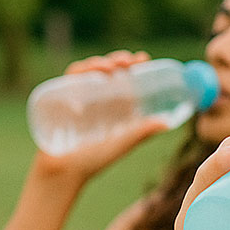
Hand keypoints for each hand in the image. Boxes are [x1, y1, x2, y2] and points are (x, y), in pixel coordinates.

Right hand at [34, 50, 165, 183]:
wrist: (63, 170)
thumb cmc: (95, 160)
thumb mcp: (122, 143)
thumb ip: (141, 133)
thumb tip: (167, 123)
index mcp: (117, 107)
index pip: (128, 81)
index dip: (136, 68)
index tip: (144, 59)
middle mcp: (101, 99)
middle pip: (111, 71)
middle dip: (119, 61)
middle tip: (128, 61)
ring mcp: (81, 96)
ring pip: (91, 70)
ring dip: (101, 63)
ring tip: (111, 67)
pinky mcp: (62, 97)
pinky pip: (71, 78)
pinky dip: (81, 71)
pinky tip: (92, 75)